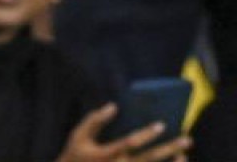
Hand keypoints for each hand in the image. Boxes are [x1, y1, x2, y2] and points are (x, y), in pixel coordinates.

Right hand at [57, 103, 191, 161]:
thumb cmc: (76, 154)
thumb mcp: (79, 135)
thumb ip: (94, 120)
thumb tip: (113, 106)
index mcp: (106, 154)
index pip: (130, 143)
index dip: (146, 134)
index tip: (161, 125)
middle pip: (149, 158)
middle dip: (168, 149)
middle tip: (186, 140)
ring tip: (184, 154)